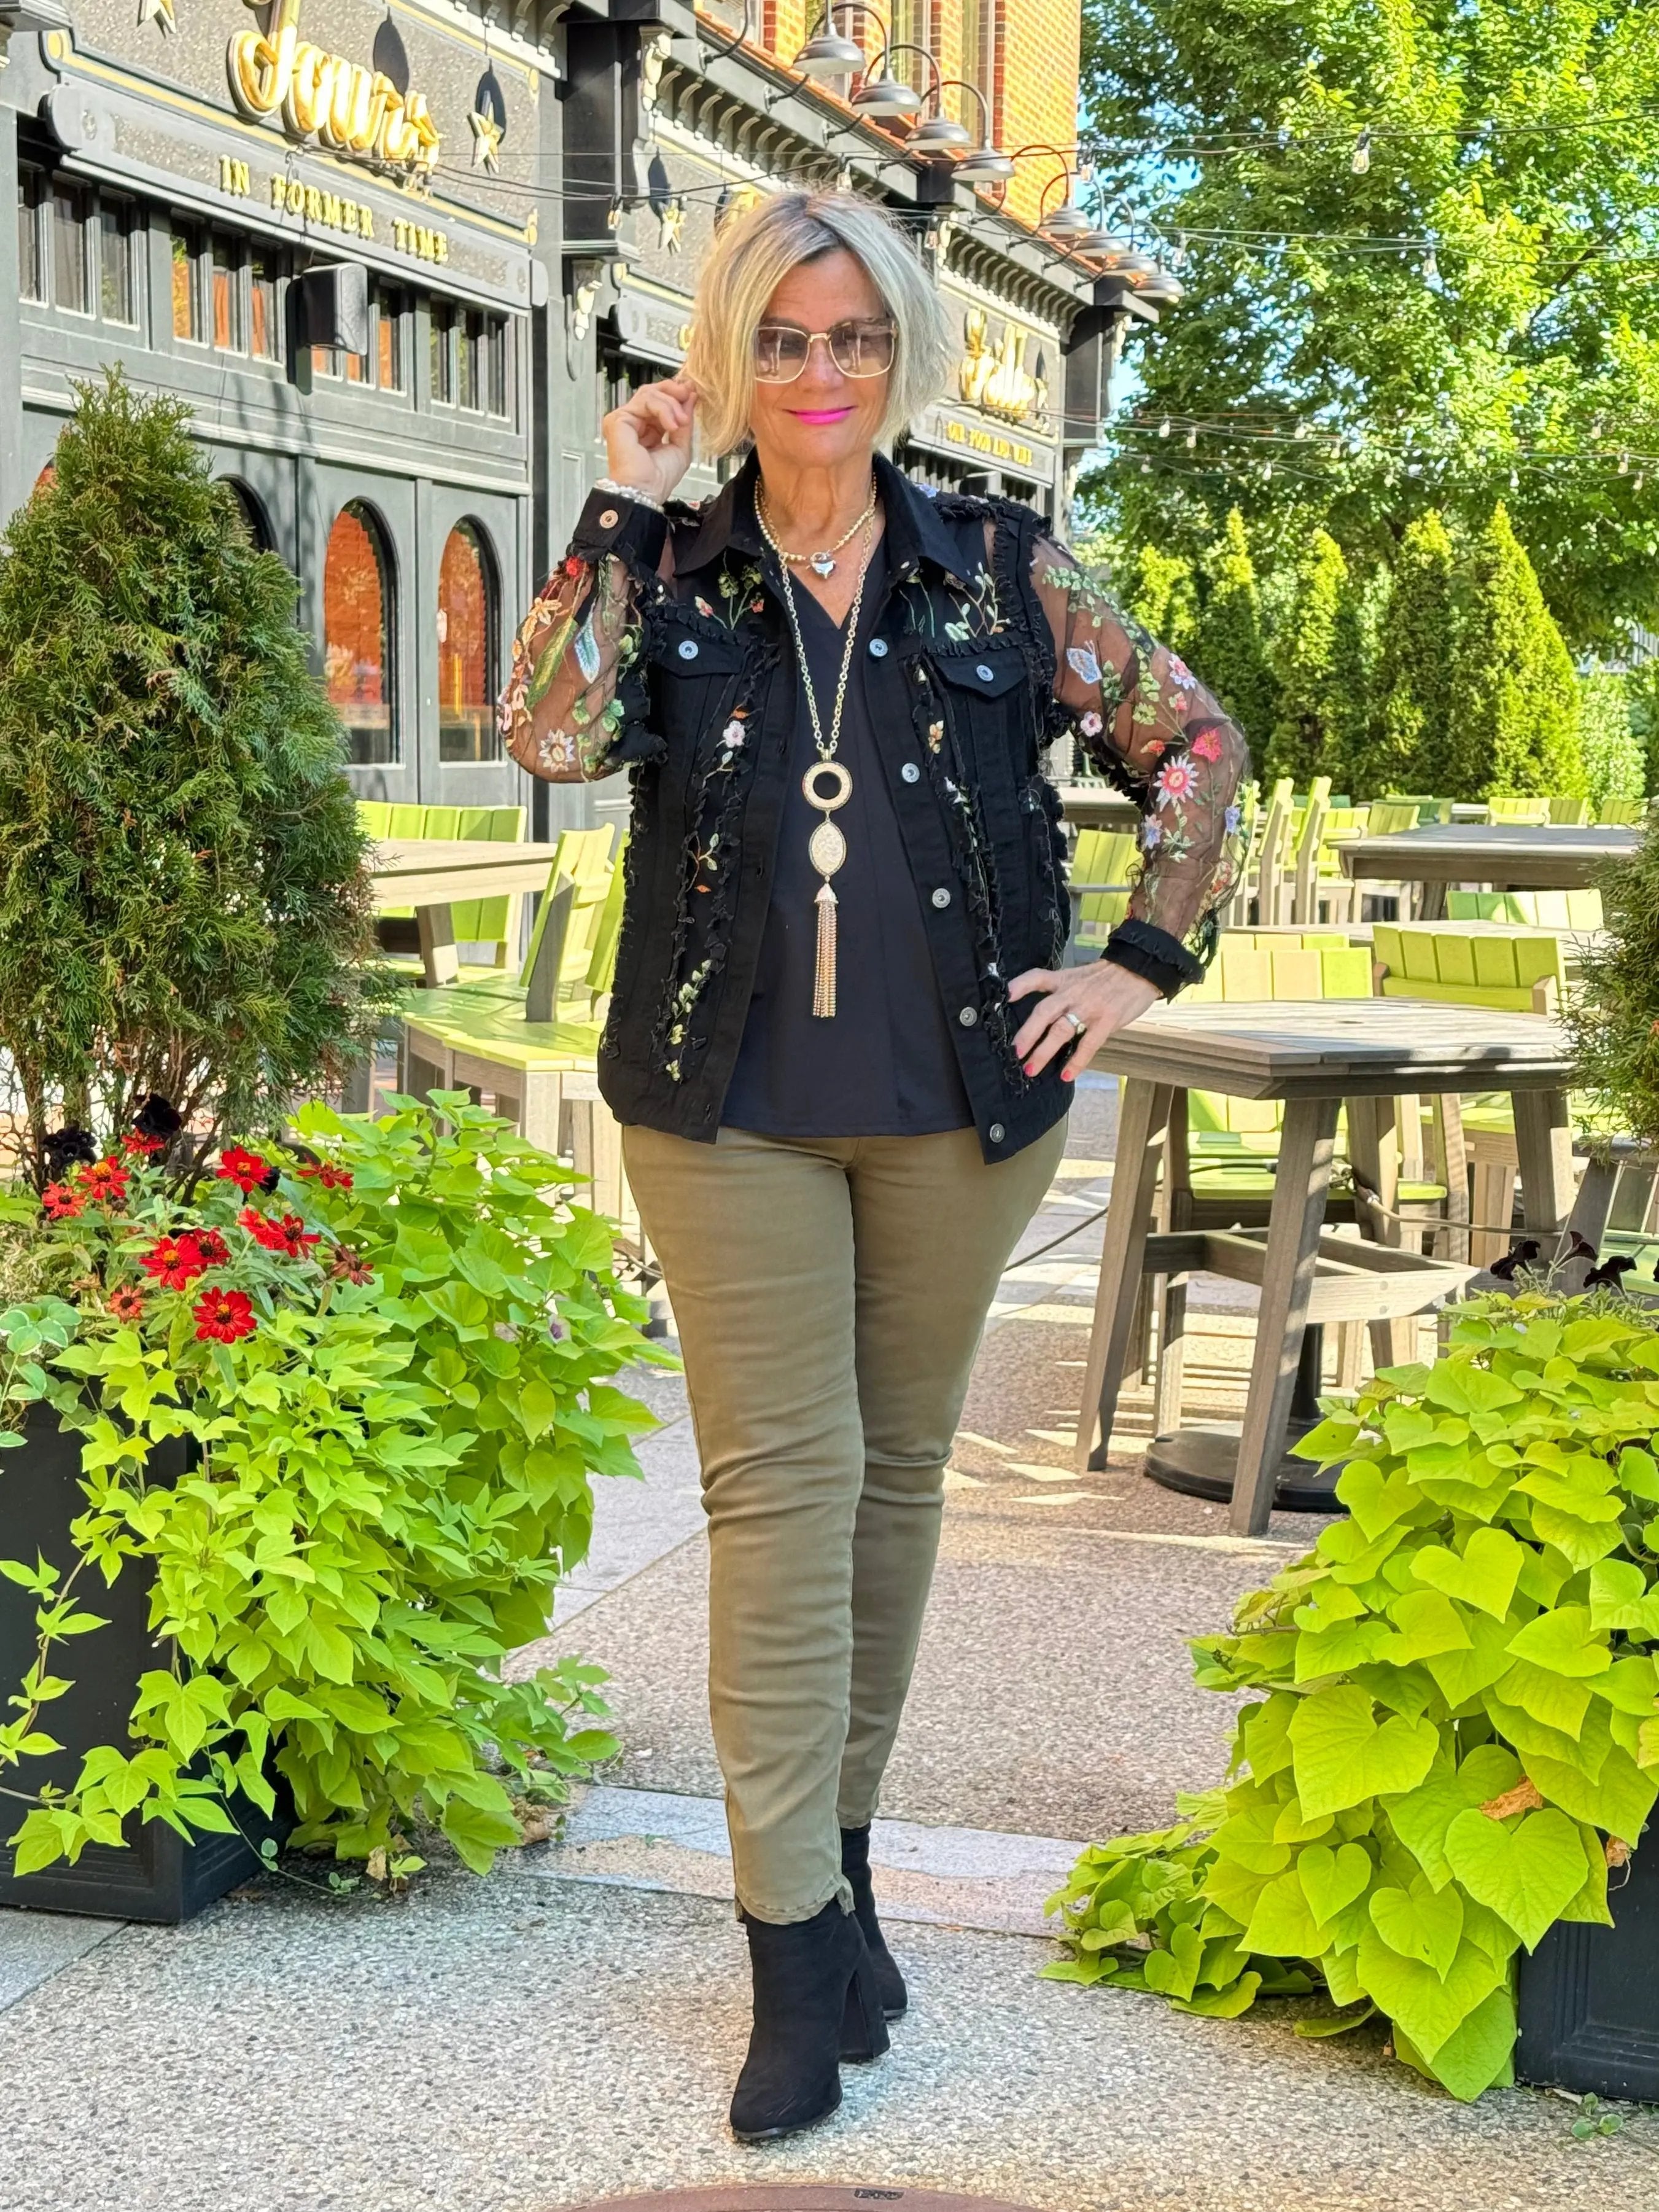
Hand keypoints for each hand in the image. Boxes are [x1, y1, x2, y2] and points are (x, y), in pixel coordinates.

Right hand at [601, 374, 696, 506]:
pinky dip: (663, 409)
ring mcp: (625, 420)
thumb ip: (684, 422)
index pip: (660, 402)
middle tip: (689, 396)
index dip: (676, 395)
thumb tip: (690, 396)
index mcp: (647, 429)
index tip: (693, 393)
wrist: (646, 491)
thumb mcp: (681, 446)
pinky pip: (645, 401)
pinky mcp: (618, 419)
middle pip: (652, 392)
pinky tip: (672, 425)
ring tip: (682, 422)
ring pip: (650, 394)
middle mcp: (634, 423)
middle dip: (674, 392)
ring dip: (671, 404)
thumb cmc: (659, 479)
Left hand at [1009, 959, 1161, 1083]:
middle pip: (1044, 1011)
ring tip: (1031, 1069)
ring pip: (1061, 1030)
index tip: (1005, 997)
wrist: (1141, 970)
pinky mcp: (1107, 1020)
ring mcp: (1090, 1007)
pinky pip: (1088, 1044)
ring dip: (1044, 1051)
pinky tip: (1066, 1075)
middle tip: (1016, 1052)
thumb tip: (1046, 1015)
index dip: (1019, 986)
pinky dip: (1076, 1061)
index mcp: (1065, 980)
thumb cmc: (1110, 976)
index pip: (1038, 978)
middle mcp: (1073, 993)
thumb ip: (1063, 991)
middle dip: (1027, 1033)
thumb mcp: (1081, 976)